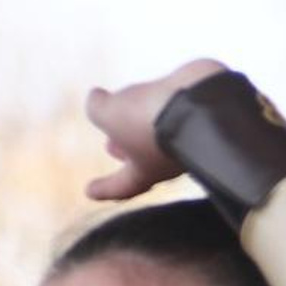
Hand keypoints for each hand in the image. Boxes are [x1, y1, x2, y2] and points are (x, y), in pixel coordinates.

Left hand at [82, 61, 226, 201]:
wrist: (197, 102)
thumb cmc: (150, 120)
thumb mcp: (109, 115)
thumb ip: (96, 110)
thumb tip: (98, 99)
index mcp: (146, 171)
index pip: (122, 186)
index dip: (105, 188)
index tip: (89, 192)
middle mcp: (167, 159)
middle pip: (142, 161)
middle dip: (124, 153)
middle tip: (108, 147)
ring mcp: (182, 135)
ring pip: (156, 134)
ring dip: (140, 125)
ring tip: (127, 109)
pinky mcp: (193, 109)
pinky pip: (169, 109)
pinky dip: (156, 105)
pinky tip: (153, 93)